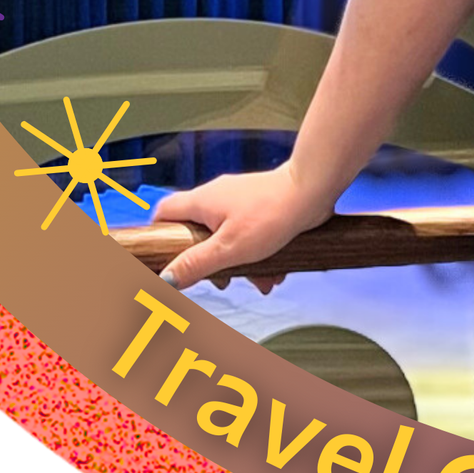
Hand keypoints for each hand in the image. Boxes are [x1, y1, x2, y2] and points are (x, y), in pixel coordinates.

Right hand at [152, 164, 334, 292]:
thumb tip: (165, 279)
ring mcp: (240, 200)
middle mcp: (217, 197)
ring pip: (227, 238)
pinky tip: (275, 273)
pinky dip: (258, 254)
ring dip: (240, 263)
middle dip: (209, 262)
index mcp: (202, 201)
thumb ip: (196, 264)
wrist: (313, 190)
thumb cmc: (271, 214)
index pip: (164, 212)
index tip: (164, 260)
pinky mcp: (260, 206)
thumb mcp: (228, 248)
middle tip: (221, 281)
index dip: (159, 235)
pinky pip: (250, 234)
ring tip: (258, 282)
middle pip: (197, 232)